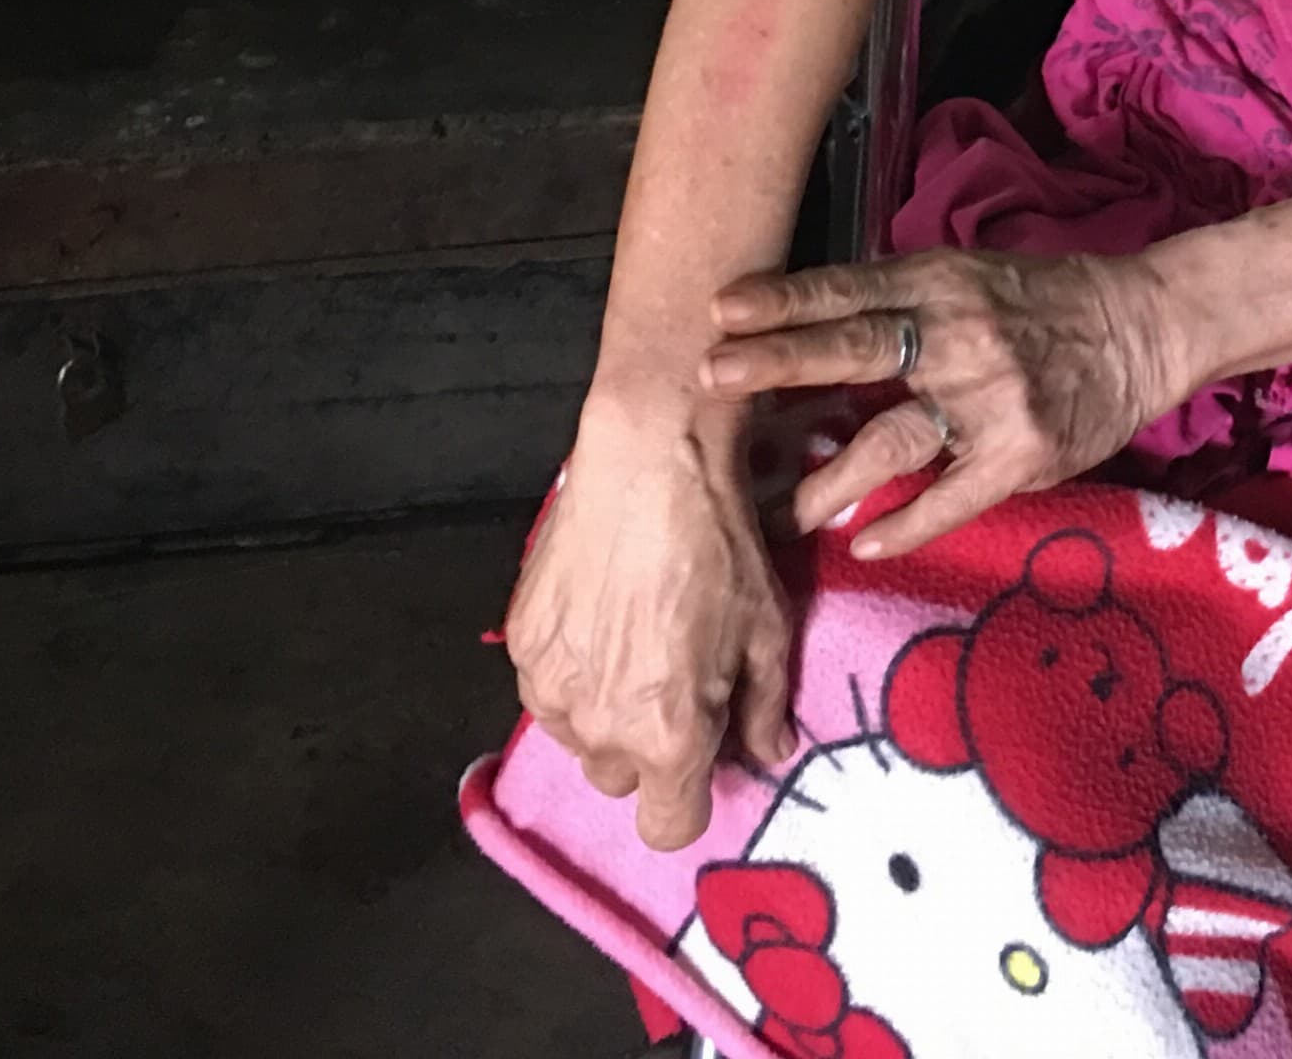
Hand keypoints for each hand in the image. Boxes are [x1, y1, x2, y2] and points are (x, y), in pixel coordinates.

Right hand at [502, 394, 792, 849]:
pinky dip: (574, 669)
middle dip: (649, 747)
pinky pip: (549, 689)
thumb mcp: (769, 628)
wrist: (651, 463)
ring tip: (636, 642)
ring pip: (580, 737)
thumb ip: (767, 706)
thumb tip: (770, 752)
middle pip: (622, 779)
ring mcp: (550, 688)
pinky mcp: (521, 645)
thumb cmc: (721, 545)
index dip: (691, 800)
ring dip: (607, 711)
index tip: (706, 757)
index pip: (668, 828)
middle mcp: (600, 728)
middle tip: (676, 682)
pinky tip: (601, 616)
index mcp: (668, 735)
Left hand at [704, 250, 1193, 560]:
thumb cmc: (1044, 302)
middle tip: (712, 377)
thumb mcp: (972, 277)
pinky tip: (863, 542)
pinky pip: (949, 499)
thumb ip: (901, 300)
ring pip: (893, 441)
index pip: (851, 290)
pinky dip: (903, 525)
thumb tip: (808, 327)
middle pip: (857, 349)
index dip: (786, 301)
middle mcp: (962, 336)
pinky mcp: (1022, 456)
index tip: (721, 309)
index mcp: (945, 283)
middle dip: (779, 363)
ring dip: (831, 477)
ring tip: (783, 509)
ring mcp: (992, 399)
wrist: (1145, 328)